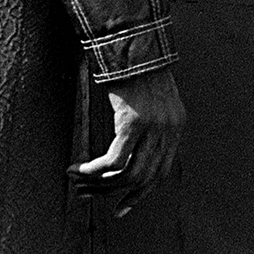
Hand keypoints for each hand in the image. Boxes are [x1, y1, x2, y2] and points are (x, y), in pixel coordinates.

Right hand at [69, 66, 184, 217]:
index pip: (161, 174)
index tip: (121, 209)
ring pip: (127, 174)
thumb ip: (148, 127)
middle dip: (111, 192)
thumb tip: (126, 157)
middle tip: (86, 194)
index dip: (140, 195)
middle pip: (142, 178)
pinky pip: (113, 161)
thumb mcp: (151, 101)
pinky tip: (77, 168)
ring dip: (99, 184)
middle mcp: (169, 130)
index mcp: (176, 127)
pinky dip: (94, 170)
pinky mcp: (133, 122)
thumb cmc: (136, 71)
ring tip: (77, 182)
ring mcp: (154, 127)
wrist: (135, 44)